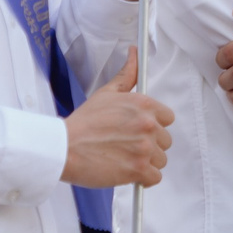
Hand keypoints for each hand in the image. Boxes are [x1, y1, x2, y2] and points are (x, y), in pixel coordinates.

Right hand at [61, 51, 172, 186]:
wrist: (64, 148)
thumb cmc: (83, 122)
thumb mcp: (106, 93)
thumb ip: (126, 75)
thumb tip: (134, 53)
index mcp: (143, 105)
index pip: (167, 118)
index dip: (154, 126)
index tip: (139, 130)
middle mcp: (148, 125)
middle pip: (165, 141)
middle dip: (149, 145)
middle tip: (125, 146)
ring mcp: (145, 148)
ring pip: (161, 160)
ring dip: (145, 163)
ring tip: (123, 158)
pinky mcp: (139, 169)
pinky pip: (155, 178)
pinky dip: (143, 179)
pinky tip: (127, 172)